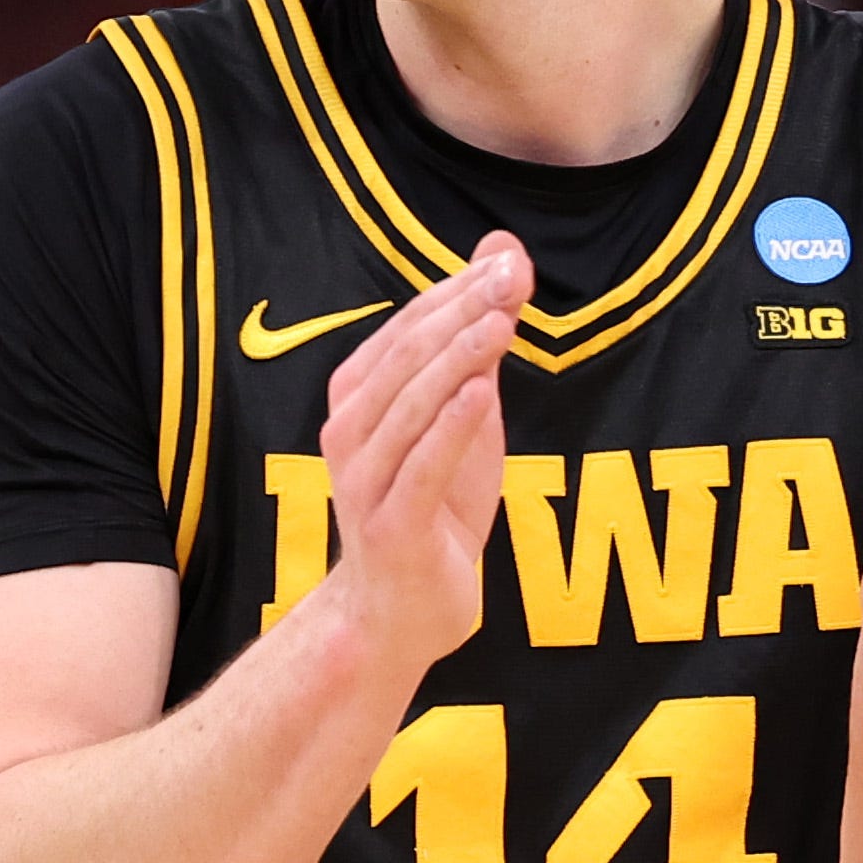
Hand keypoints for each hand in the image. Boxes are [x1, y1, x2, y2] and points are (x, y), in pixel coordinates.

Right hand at [320, 236, 531, 677]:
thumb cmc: (434, 504)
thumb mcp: (464, 414)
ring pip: (410, 407)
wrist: (404, 608)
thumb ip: (478, 339)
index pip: (408, 328)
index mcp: (358, 396)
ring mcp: (365, 481)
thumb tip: (503, 254)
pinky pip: (420, 469)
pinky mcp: (392, 527)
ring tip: (501, 323)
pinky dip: (450, 428)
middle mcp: (349, 432)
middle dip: (462, 314)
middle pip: (406, 358)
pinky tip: (482, 392)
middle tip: (513, 281)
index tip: (511, 262)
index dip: (458, 291)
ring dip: (457, 360)